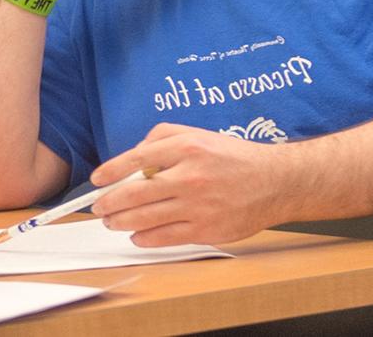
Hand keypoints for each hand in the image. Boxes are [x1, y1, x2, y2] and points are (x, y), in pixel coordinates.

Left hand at [88, 123, 302, 246]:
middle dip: (109, 202)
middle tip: (97, 206)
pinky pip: (166, 237)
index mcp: (187, 148)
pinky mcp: (207, 230)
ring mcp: (199, 206)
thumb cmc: (234, 158)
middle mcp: (191, 177)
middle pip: (135, 193)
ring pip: (146, 218)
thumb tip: (135, 154)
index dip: (110, 171)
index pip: (136, 159)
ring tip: (111, 221)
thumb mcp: (198, 134)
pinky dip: (145, 238)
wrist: (277, 182)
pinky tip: (136, 235)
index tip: (96, 180)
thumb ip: (162, 136)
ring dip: (121, 221)